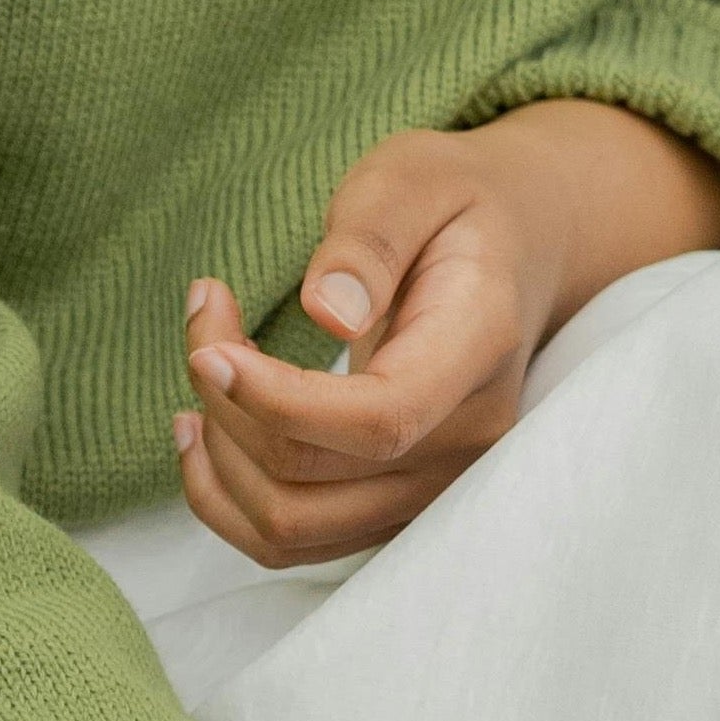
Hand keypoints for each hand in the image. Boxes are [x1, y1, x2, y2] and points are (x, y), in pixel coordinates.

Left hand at [176, 100, 719, 569]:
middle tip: (204, 310)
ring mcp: (438, 486)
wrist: (519, 245)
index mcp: (475, 351)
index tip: (206, 345)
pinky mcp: (400, 501)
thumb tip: (326, 312)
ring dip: (217, 457)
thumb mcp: (411, 180)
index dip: (276, 400)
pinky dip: (230, 497)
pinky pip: (299, 540)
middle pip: (313, 478)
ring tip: (200, 364)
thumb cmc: (453, 202)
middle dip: (225, 402)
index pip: (378, 420)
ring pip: (293, 526)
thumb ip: (369, 240)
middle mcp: (468, 443)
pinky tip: (204, 429)